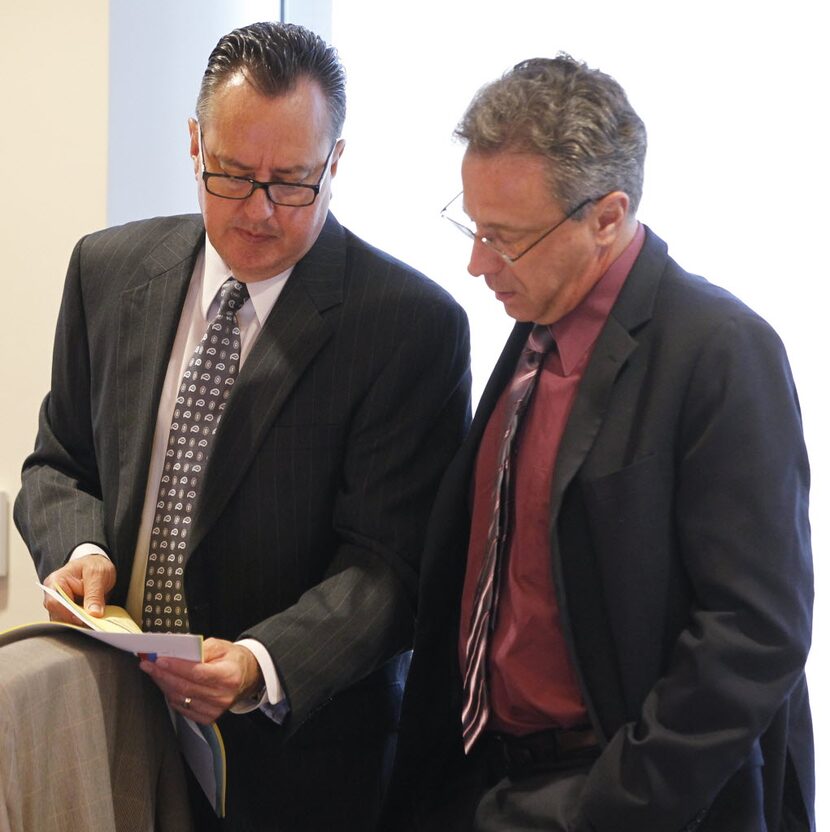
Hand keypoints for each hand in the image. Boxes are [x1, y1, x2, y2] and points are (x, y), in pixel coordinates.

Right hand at [43, 554, 115, 622]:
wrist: (97, 565)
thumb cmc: (94, 565)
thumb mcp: (98, 574)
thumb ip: (95, 593)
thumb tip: (94, 613)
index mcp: (55, 581)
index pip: (54, 602)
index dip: (67, 613)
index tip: (82, 620)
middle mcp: (53, 595)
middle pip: (57, 615)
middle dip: (74, 621)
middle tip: (91, 625)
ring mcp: (60, 605)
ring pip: (64, 622)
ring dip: (78, 625)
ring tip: (93, 625)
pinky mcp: (68, 612)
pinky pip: (72, 623)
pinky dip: (82, 625)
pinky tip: (92, 625)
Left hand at [139, 638, 263, 724]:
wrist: (247, 677)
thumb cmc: (233, 660)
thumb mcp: (222, 646)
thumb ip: (202, 648)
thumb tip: (179, 652)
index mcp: (229, 675)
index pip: (197, 673)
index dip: (176, 667)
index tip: (159, 660)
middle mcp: (223, 695)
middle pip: (185, 687)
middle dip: (163, 675)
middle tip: (148, 665)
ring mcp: (215, 709)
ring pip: (181, 698)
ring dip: (164, 685)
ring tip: (155, 673)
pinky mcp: (208, 717)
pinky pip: (183, 708)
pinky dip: (171, 696)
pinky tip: (167, 685)